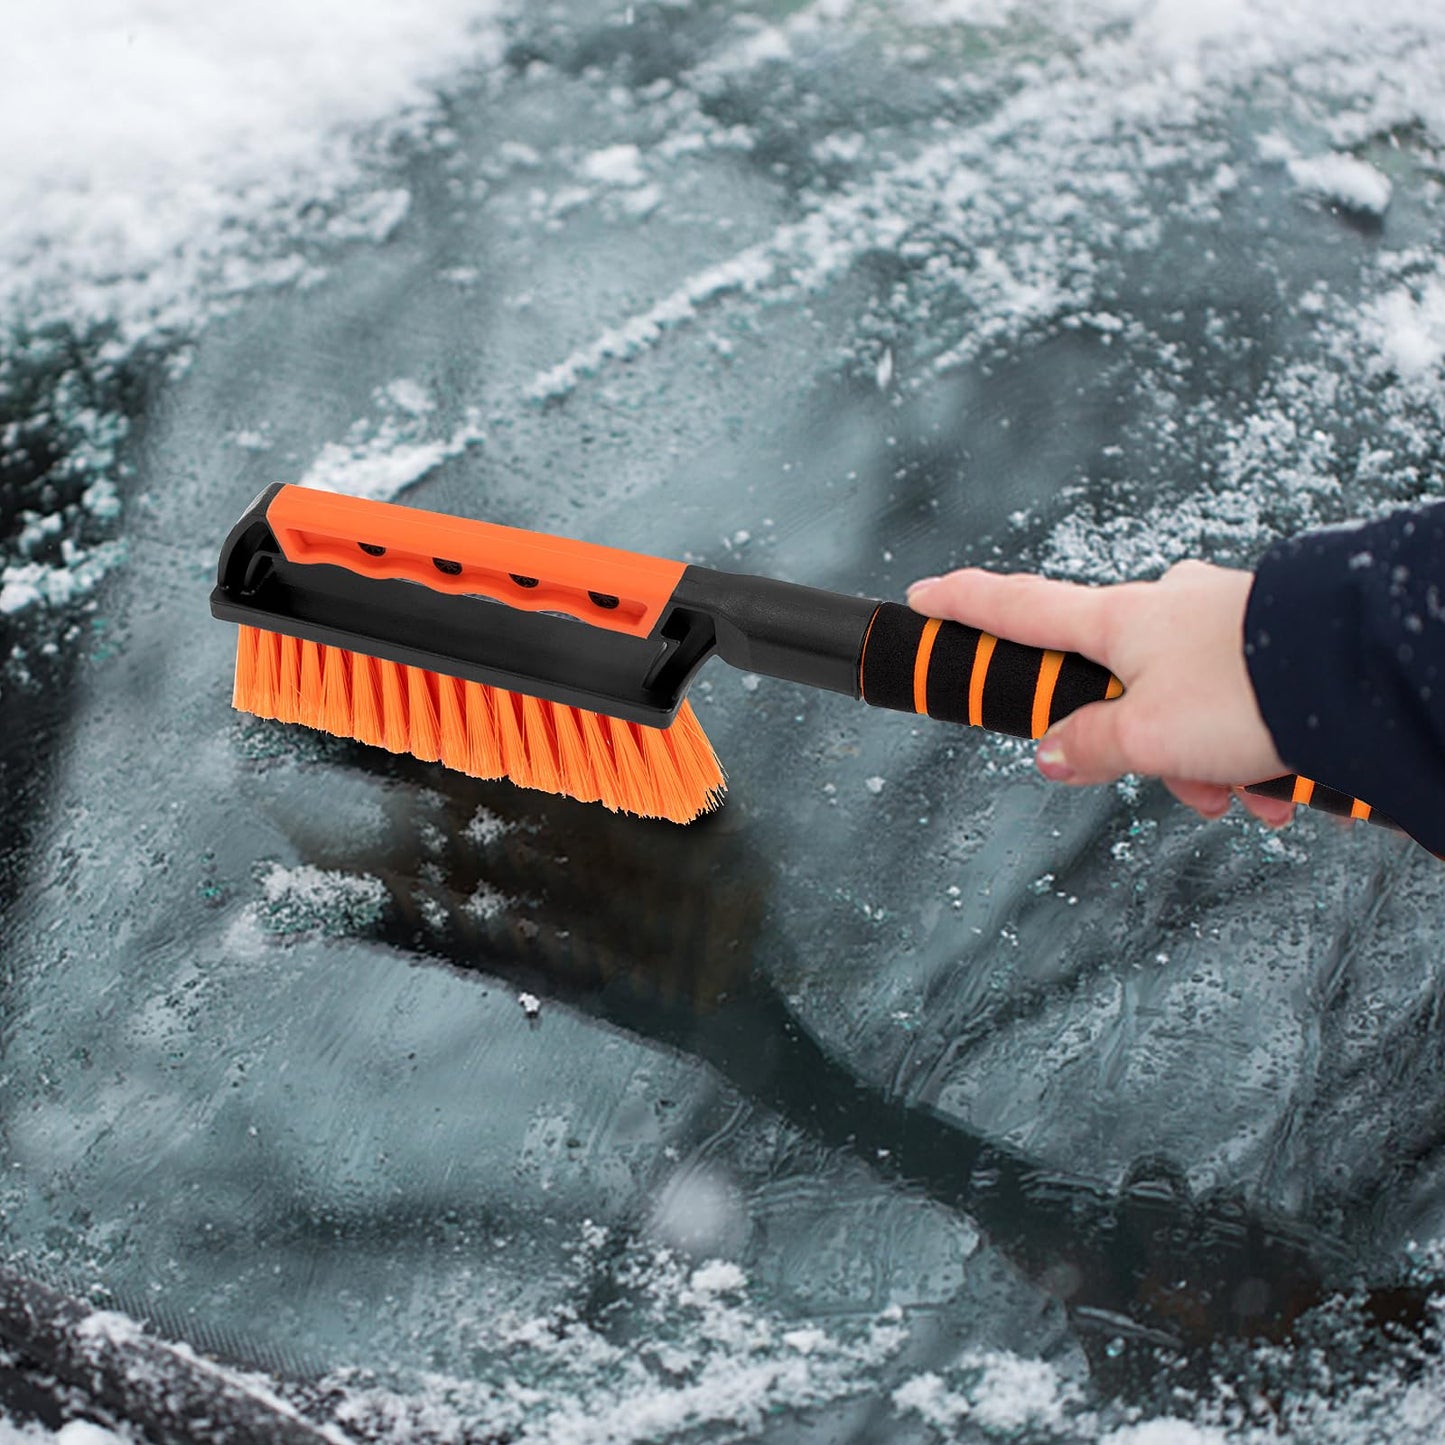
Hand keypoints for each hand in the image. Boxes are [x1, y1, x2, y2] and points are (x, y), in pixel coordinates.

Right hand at [906, 561, 1294, 826]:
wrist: (1360, 671)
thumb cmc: (1248, 689)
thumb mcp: (1145, 737)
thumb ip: (1086, 746)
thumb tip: (1050, 753)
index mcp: (1117, 622)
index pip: (1018, 607)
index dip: (966, 606)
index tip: (926, 596)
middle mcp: (1162, 611)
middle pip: (1113, 684)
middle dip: (1139, 747)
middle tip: (1176, 785)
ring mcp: (1217, 622)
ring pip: (1180, 705)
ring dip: (1204, 763)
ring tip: (1244, 796)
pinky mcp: (1265, 641)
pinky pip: (1232, 704)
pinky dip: (1246, 750)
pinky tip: (1278, 784)